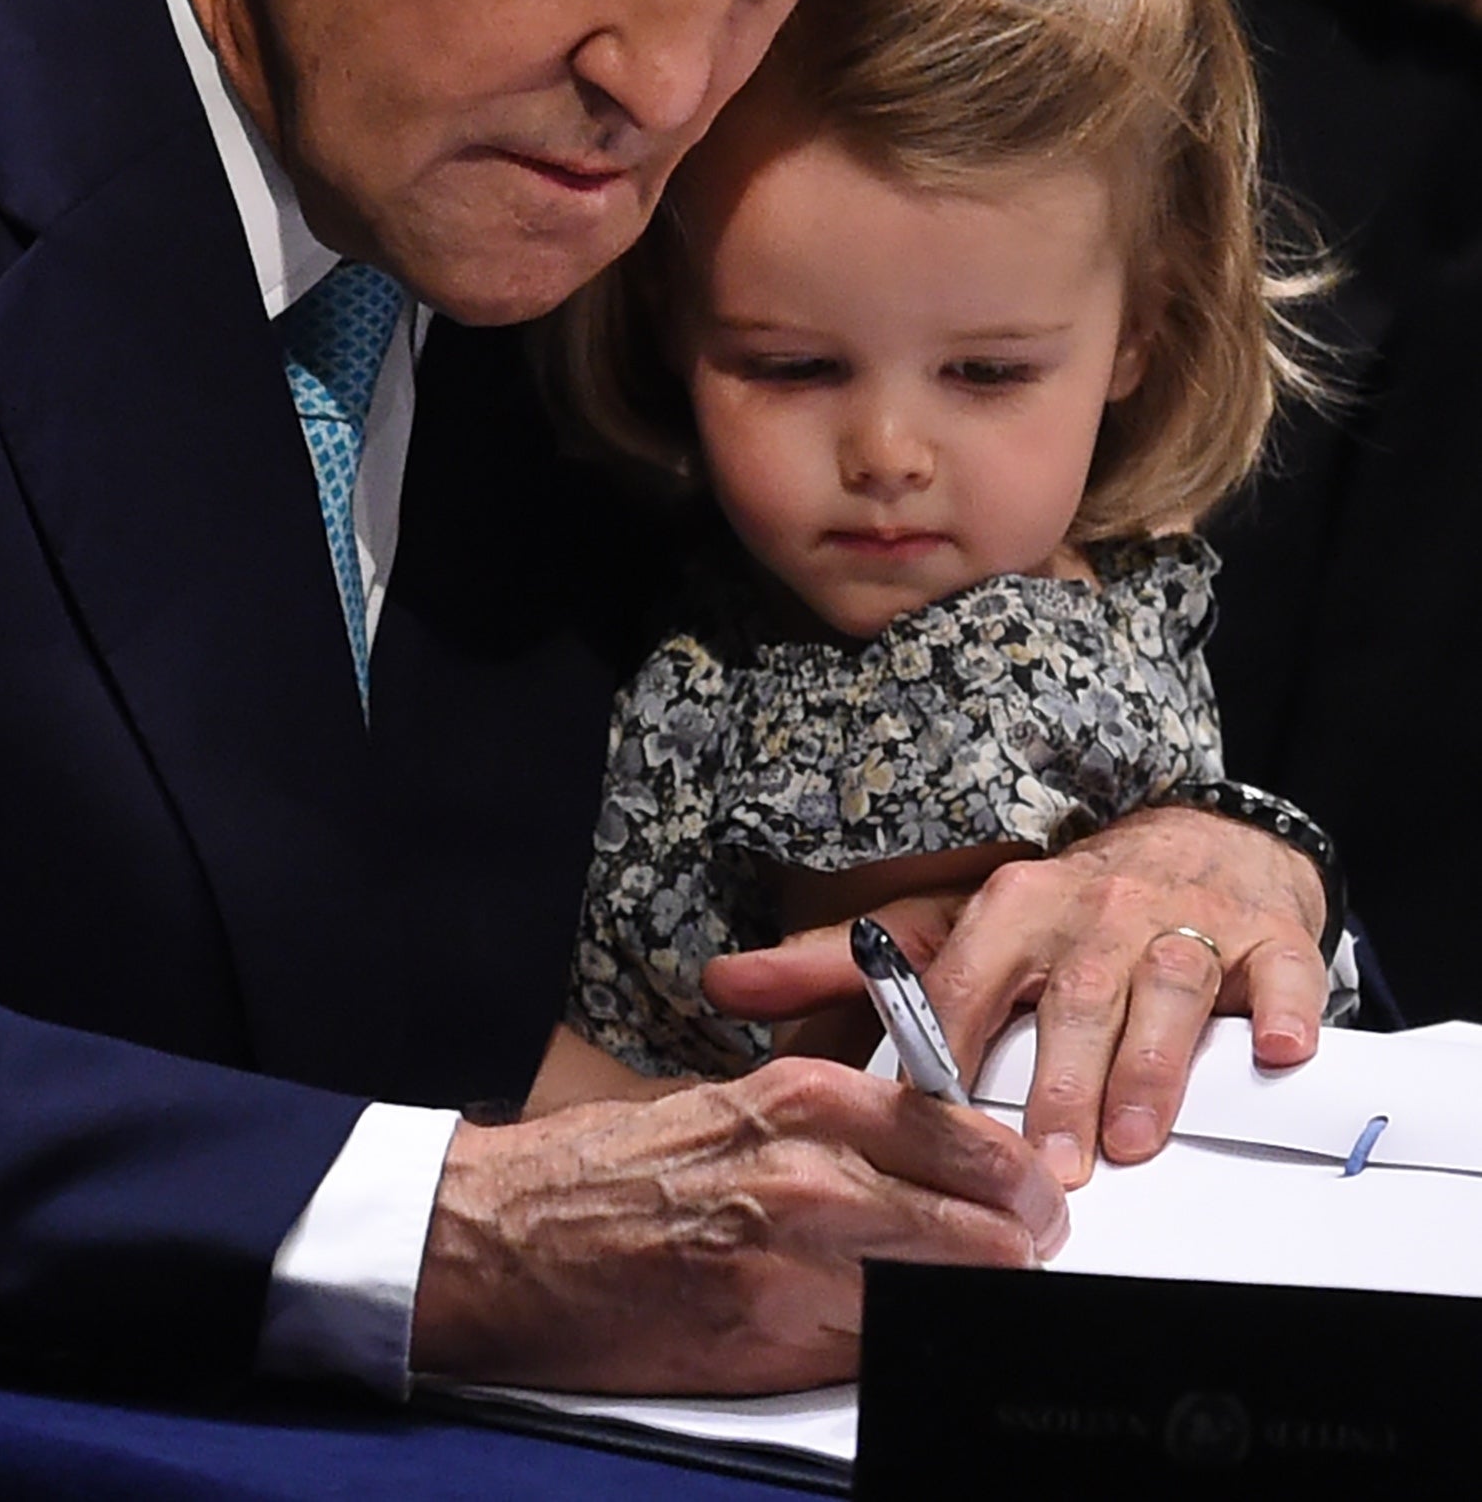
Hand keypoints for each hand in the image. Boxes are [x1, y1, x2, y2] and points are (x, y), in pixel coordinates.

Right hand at [410, 1060, 1062, 1393]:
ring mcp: (796, 1260)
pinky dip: (900, 1348)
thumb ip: (822, 1133)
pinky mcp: (772, 1339)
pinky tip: (880, 1337)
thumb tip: (923, 1169)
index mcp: (799, 1100)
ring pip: (959, 1291)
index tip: (1024, 1203)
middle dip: (1019, 1251)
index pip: (972, 1138)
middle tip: (1016, 1262)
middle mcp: (811, 1171)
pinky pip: (887, 1349)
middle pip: (995, 1224)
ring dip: (970, 1301)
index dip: (1017, 1183)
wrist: (496, 1240)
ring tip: (953, 1300)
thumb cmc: (596, 1175)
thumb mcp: (719, 1110)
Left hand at [703, 806, 1327, 1187]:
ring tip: (1134, 1138)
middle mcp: (1092, 908)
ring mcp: (1182, 920)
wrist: (1196, 841)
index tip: (939, 1114)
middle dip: (1058, 1079)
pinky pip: (1277, 972)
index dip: (952, 1046)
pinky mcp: (1265, 936)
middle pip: (1069, 996)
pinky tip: (1277, 1049)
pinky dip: (1280, 1009)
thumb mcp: (950, 926)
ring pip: (1165, 989)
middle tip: (1046, 1162)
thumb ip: (843, 967)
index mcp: (1010, 907)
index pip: (967, 979)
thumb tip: (724, 985)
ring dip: (1152, 1065)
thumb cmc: (1060, 911)